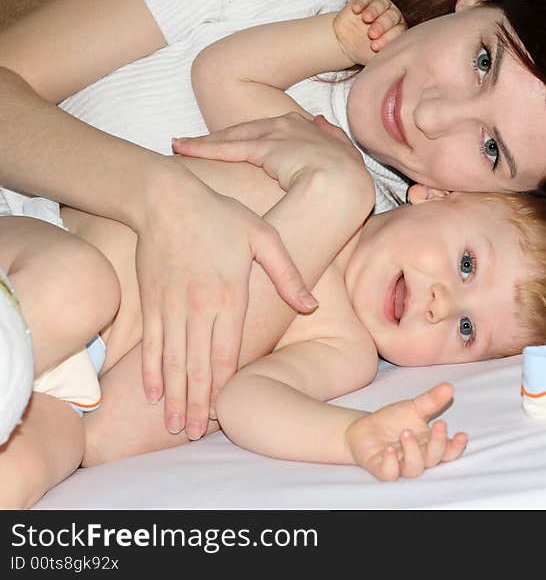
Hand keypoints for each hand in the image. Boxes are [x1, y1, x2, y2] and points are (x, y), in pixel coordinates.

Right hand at [137, 166, 317, 439]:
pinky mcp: (151, 301)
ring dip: (172, 395)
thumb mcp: (264, 236)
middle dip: (196, 402)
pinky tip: (150, 392)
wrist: (164, 198)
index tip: (222, 412)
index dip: (223, 385)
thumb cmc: (220, 214)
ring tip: (174, 424)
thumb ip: (288, 274)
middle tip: (194, 433)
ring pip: (171, 361)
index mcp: (230, 295)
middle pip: (196, 365)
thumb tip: (311, 306)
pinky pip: (150, 343)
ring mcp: (170, 306)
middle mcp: (198, 307)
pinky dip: (149, 370)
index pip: (227, 351)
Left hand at [172, 113, 368, 191]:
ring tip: (181, 146)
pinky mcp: (266, 148)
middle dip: (226, 135)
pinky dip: (203, 147)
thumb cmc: (347, 190)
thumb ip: (332, 146)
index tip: (241, 139)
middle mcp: (295, 126)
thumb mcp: (345, 163)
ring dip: (206, 142)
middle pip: (251, 130)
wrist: (346, 191)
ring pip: (235, 136)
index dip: (256, 136)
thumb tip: (321, 125)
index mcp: (314, 132)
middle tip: (196, 141)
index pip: (276, 131)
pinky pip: (228, 147)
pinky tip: (182, 148)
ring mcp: (280, 135)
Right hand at [333, 0, 406, 65]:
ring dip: (374, 11)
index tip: (375, 47)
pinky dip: (361, 2)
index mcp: (399, 30)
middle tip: (371, 34)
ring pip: (381, 4)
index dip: (388, 38)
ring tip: (365, 19)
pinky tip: (355, 10)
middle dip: (382, 25)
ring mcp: (380, 5)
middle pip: (392, 17)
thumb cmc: (365, 52)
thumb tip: (394, 63)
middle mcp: (392, 16)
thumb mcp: (376, 57)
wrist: (346, 44)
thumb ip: (386, 57)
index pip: (398, 32)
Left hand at [345, 383, 467, 480]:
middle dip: (438, 443)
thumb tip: (449, 386)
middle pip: (434, 459)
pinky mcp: (382, 469)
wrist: (364, 428)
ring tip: (406, 432)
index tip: (462, 434)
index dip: (456, 446)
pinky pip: (389, 474)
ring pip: (414, 468)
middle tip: (438, 423)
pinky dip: (391, 464)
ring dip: (413, 452)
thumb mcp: (413, 407)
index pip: (448, 450)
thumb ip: (432, 400)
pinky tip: (389, 449)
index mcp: (428, 443)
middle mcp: (418, 457)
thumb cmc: (393, 421)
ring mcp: (400, 465)